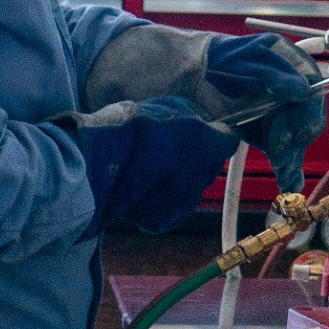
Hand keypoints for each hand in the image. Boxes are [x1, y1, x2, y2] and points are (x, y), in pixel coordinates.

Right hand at [74, 96, 236, 234]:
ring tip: (149, 169)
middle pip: (208, 166)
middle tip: (167, 149)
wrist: (100, 164)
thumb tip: (202, 121)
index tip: (203, 132)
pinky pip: (169, 208)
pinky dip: (159, 200)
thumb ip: (192, 116)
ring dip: (176, 181)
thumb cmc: (132, 129)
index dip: (215, 135)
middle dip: (195, 158)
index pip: (228, 139)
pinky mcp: (163, 221)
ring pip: (189, 190)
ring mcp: (184, 202)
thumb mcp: (167, 107)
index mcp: (210, 144)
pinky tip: (140, 188)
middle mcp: (204, 176)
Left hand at [204, 34, 325, 192]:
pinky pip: (284, 154)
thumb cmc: (222, 58)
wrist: (195, 74)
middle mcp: (292, 93)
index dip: (309, 112)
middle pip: (307, 121)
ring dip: (291, 158)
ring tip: (282, 171)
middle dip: (295, 139)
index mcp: (294, 67)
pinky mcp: (269, 134)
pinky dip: (289, 171)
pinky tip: (290, 184)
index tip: (298, 128)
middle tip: (278, 152)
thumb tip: (303, 90)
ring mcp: (281, 115)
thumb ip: (274, 73)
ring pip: (296, 141)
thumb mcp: (247, 58)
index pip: (314, 92)